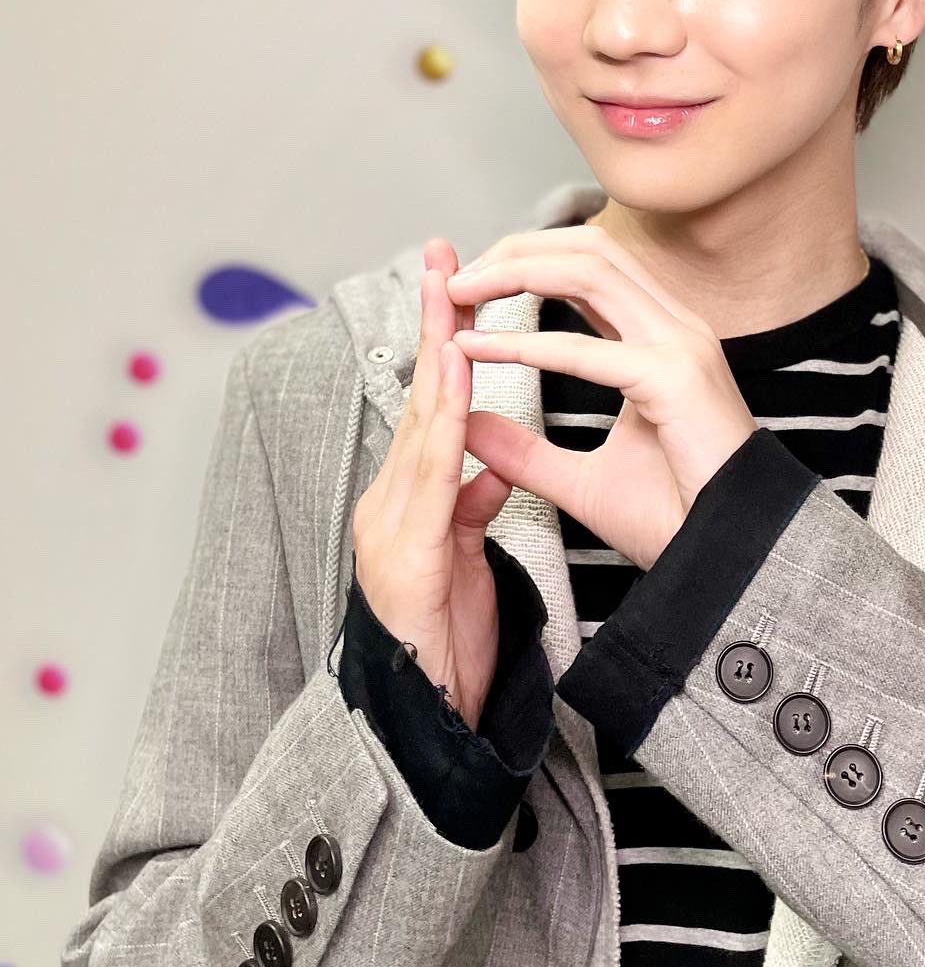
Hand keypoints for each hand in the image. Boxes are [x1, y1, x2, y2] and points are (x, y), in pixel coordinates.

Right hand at [350, 237, 516, 731]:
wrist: (422, 715)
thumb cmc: (443, 637)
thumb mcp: (465, 558)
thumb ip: (472, 505)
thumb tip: (490, 465)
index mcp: (411, 497)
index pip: (435, 403)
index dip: (445, 339)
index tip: (459, 280)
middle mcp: (391, 499)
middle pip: (418, 395)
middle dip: (432, 320)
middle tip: (443, 252)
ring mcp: (391, 525)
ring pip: (419, 426)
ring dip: (436, 355)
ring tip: (450, 293)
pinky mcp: (406, 555)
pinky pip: (430, 479)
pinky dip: (445, 425)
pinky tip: (460, 383)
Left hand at [445, 224, 758, 570]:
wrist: (733, 560)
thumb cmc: (676, 521)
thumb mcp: (582, 481)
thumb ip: (525, 451)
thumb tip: (467, 425)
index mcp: (663, 338)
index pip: (591, 268)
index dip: (527, 262)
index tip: (468, 286)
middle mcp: (676, 327)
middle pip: (590, 248)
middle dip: (515, 250)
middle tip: (454, 277)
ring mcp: (682, 346)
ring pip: (591, 270)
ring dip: (516, 273)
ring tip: (459, 294)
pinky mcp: (675, 379)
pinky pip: (587, 349)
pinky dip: (525, 344)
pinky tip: (476, 348)